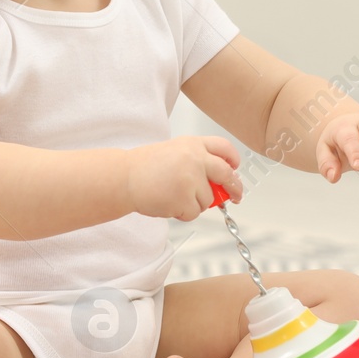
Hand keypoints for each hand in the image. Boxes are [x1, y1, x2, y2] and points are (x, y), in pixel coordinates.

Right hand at [127, 135, 243, 221]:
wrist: (123, 178)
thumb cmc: (144, 167)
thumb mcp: (174, 152)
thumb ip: (197, 160)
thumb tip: (219, 181)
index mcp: (192, 144)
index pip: (224, 148)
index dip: (233, 160)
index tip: (235, 169)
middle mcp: (195, 158)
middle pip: (226, 175)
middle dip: (234, 188)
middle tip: (234, 196)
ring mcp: (191, 179)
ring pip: (208, 200)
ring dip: (194, 203)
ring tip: (172, 196)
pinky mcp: (185, 198)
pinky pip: (194, 212)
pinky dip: (183, 213)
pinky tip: (167, 203)